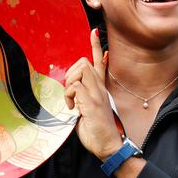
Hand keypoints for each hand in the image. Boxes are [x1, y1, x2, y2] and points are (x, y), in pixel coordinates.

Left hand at [64, 29, 122, 160]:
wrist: (108, 146)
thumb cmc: (96, 131)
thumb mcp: (87, 110)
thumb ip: (82, 98)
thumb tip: (74, 93)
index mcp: (100, 89)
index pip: (99, 62)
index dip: (95, 46)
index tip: (94, 31)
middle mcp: (100, 89)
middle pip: (85, 62)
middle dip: (71, 72)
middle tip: (70, 92)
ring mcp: (97, 95)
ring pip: (80, 71)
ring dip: (69, 85)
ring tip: (71, 102)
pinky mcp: (92, 103)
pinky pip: (75, 87)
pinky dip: (69, 95)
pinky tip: (72, 108)